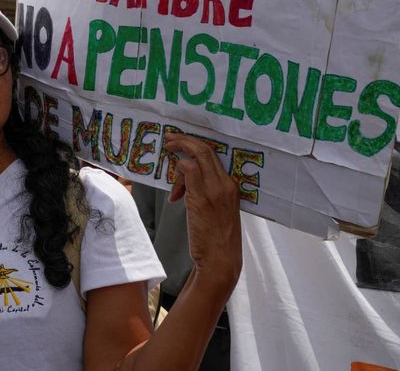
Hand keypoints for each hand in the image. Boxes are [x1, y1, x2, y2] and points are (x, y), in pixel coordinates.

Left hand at [165, 133, 241, 289]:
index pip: (214, 155)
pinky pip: (189, 171)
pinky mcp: (202, 198)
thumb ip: (206, 193)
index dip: (196, 145)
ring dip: (179, 152)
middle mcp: (226, 184)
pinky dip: (179, 171)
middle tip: (169, 139)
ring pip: (197, 156)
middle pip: (206, 150)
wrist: (221, 260)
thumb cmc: (216, 239)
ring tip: (167, 156)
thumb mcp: (217, 211)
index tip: (180, 143)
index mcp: (232, 186)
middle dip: (185, 140)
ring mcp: (215, 190)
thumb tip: (185, 184)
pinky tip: (174, 191)